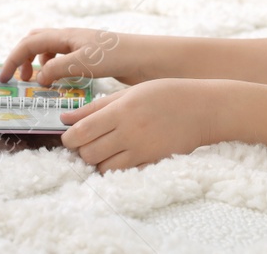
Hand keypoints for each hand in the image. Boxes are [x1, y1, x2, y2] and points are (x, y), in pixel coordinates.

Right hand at [0, 27, 137, 84]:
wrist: (149, 59)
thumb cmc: (118, 56)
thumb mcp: (84, 62)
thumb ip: (57, 68)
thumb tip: (37, 78)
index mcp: (66, 36)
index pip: (29, 43)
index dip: (13, 60)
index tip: (5, 79)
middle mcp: (71, 39)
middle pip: (36, 41)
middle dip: (22, 58)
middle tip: (19, 79)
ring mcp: (81, 48)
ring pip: (49, 51)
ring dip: (38, 64)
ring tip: (38, 83)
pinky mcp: (91, 59)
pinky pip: (63, 61)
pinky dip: (54, 70)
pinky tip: (60, 84)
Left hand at [59, 79, 215, 172]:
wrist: (201, 109)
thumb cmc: (163, 94)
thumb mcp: (128, 93)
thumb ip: (96, 107)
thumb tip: (65, 118)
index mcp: (121, 111)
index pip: (82, 132)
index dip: (69, 138)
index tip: (70, 135)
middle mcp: (129, 132)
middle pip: (89, 153)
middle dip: (82, 150)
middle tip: (87, 142)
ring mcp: (142, 150)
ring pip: (104, 168)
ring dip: (98, 162)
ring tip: (104, 150)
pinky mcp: (152, 162)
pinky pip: (124, 174)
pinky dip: (116, 169)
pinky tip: (119, 158)